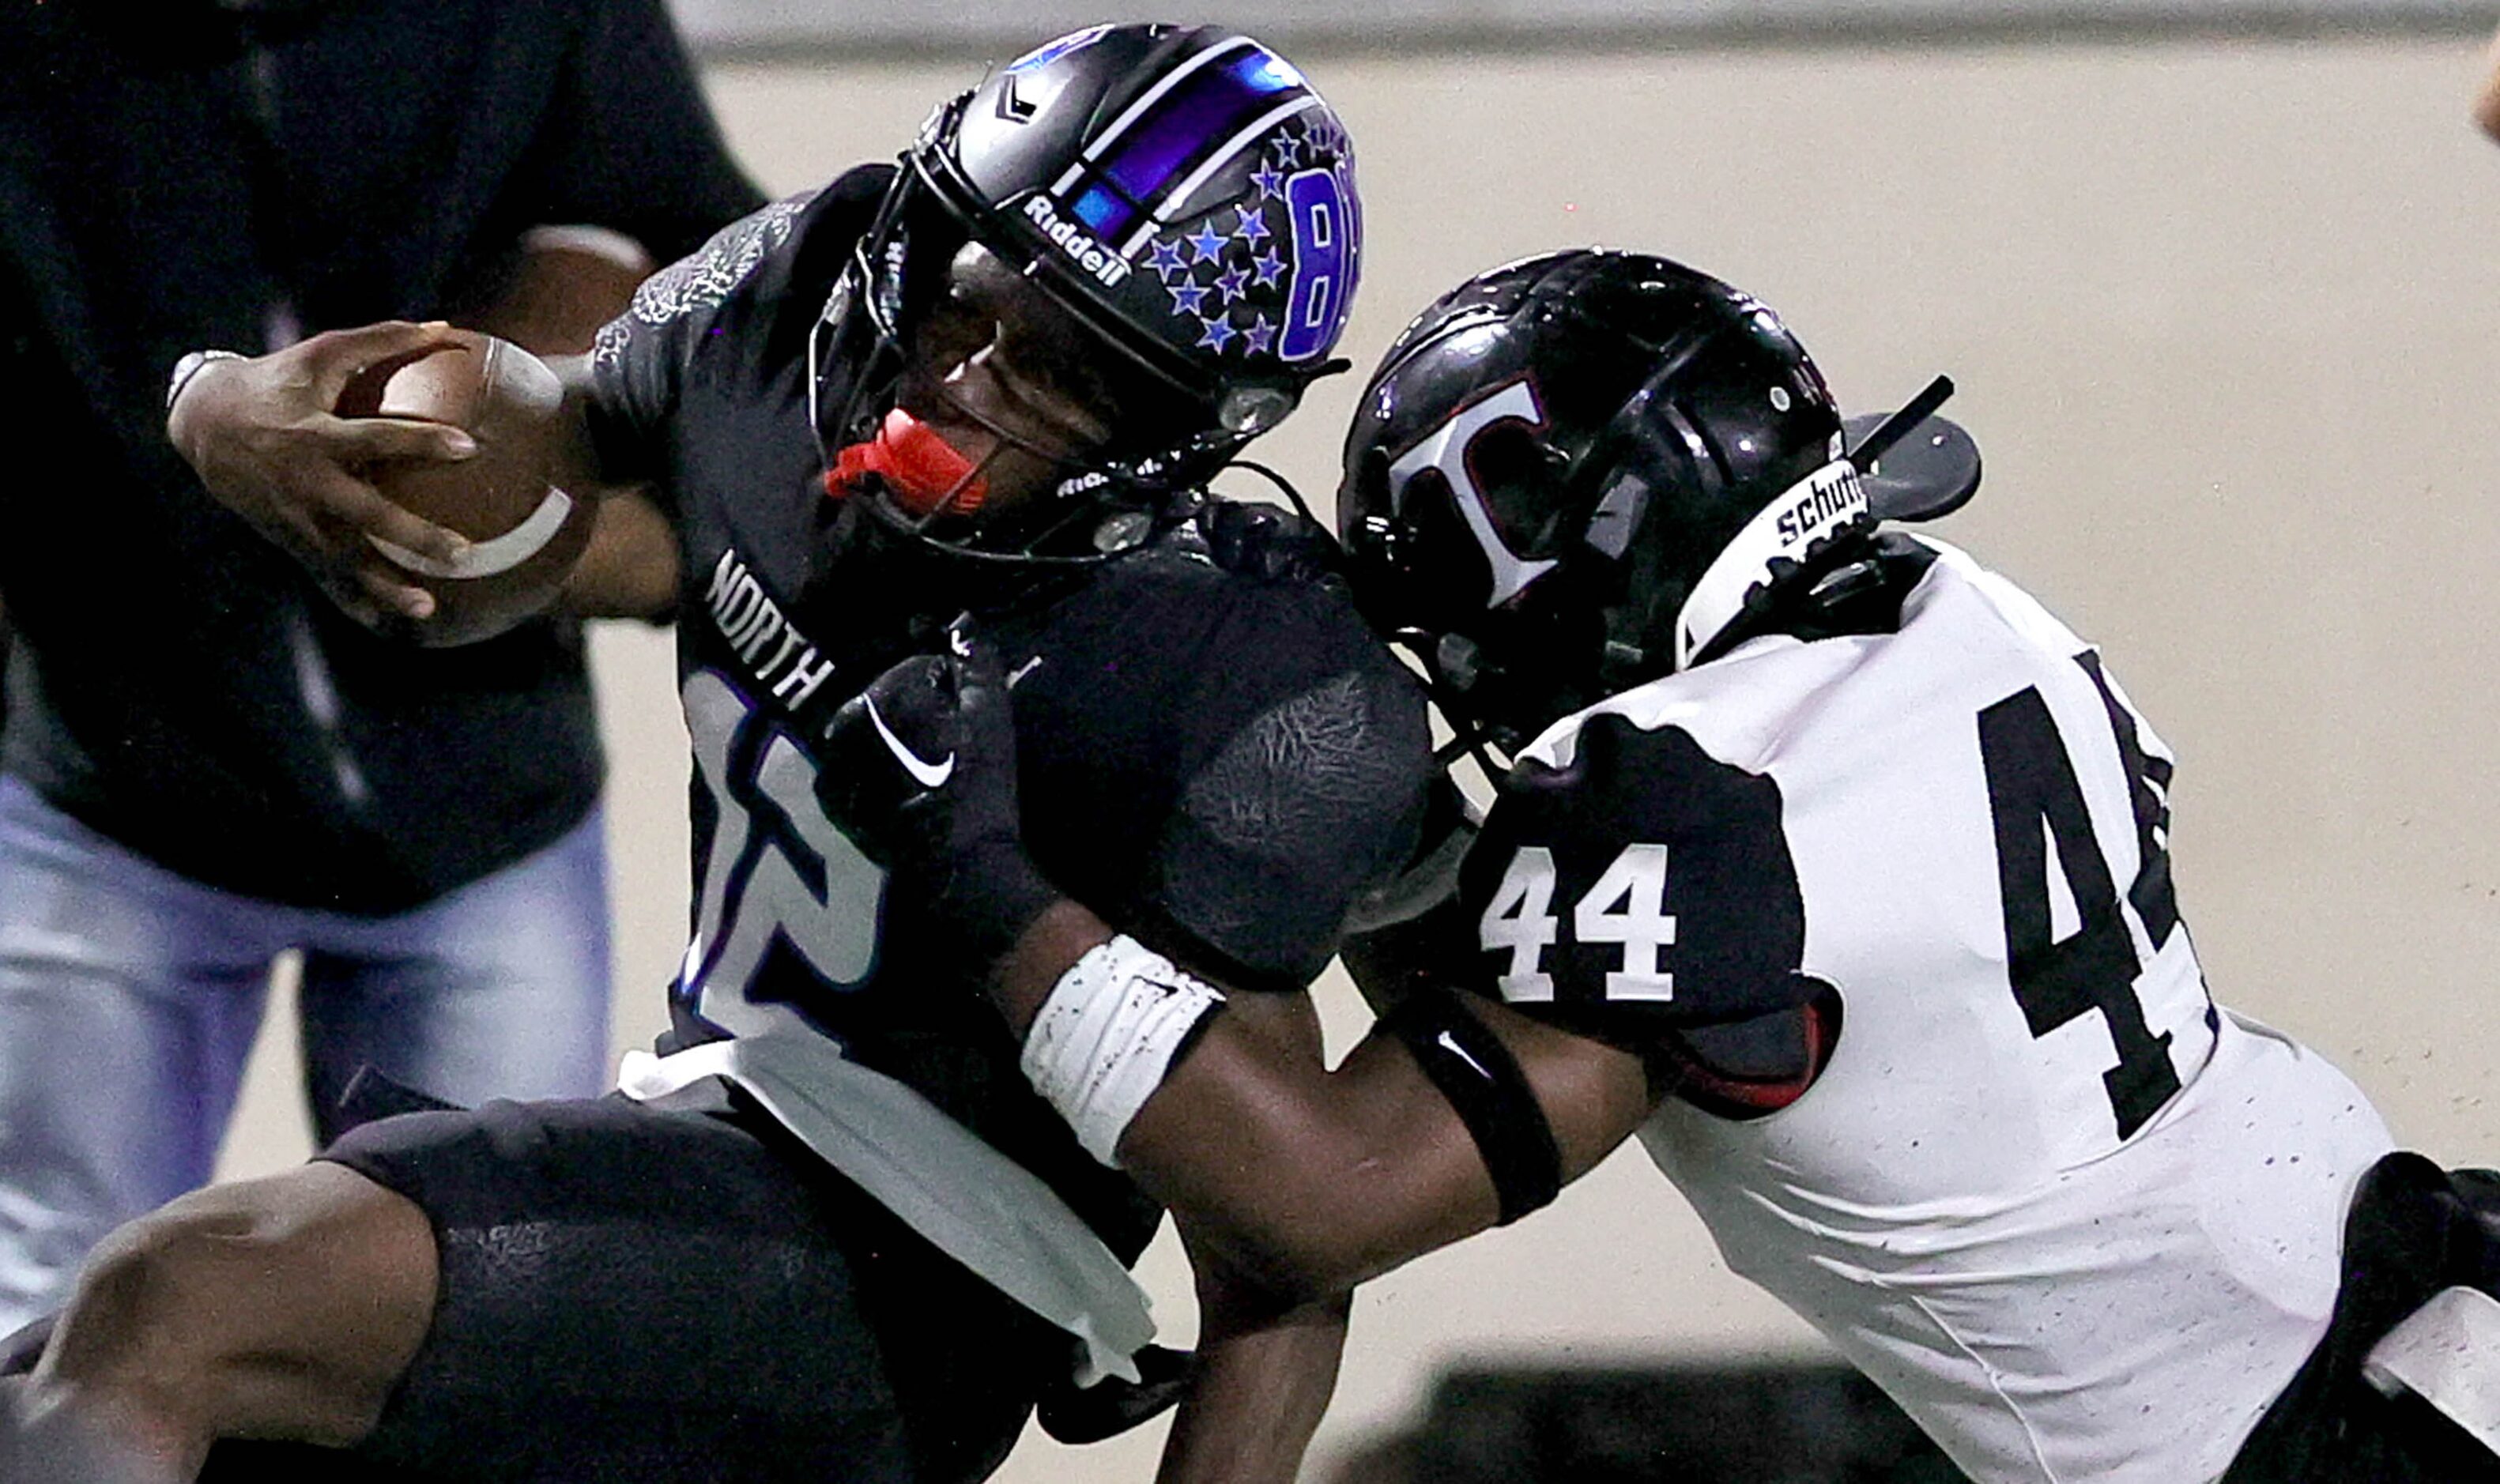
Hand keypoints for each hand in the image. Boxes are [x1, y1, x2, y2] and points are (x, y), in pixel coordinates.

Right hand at [166, 321, 481, 629]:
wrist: (200, 425)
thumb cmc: (275, 383)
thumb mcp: (319, 354)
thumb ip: (379, 341)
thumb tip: (443, 327)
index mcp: (316, 436)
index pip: (376, 439)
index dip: (420, 440)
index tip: (468, 447)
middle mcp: (306, 482)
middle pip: (365, 516)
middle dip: (412, 536)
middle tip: (462, 553)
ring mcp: (295, 518)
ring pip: (345, 559)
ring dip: (384, 586)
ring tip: (428, 607)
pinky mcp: (286, 538)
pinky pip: (322, 575)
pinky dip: (350, 600)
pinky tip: (383, 623)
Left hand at [817, 638, 1058, 971]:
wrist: (960, 866)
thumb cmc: (979, 787)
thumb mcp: (990, 717)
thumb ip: (975, 662)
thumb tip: (961, 622)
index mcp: (878, 700)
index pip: (912, 671)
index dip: (944, 686)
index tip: (964, 711)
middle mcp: (844, 730)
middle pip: (883, 702)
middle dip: (912, 711)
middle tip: (948, 742)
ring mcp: (835, 769)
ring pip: (864, 735)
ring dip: (888, 739)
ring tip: (925, 763)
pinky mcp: (837, 806)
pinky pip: (849, 772)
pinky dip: (869, 770)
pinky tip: (899, 785)